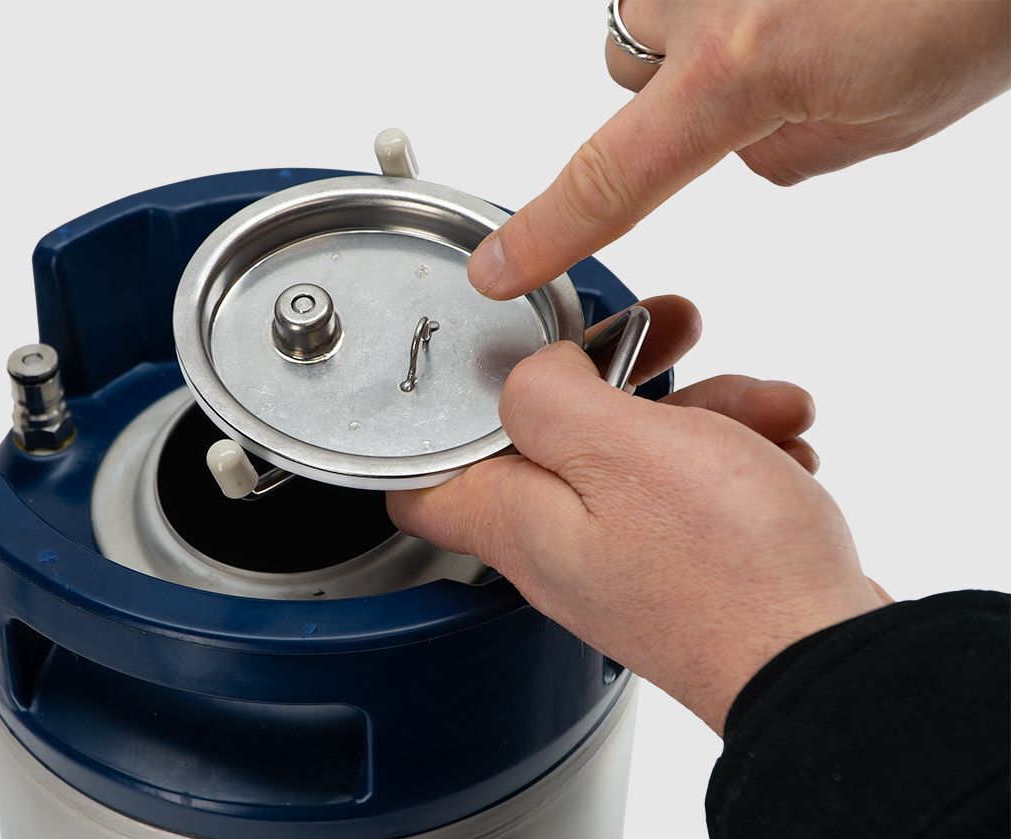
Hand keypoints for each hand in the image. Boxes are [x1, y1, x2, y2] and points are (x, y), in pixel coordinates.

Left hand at [387, 297, 886, 732]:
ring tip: (767, 409)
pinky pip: (694, 493)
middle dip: (617, 376)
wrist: (822, 663)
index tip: (490, 361)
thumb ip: (549, 398)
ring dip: (706, 413)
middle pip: (558, 440)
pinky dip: (738, 456)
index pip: (423, 485)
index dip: (442, 418)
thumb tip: (536, 372)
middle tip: (666, 334)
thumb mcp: (620, 450)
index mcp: (519, 522)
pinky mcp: (686, 571)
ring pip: (641, 455)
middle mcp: (562, 549)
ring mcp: (627, 562)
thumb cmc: (727, 570)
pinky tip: (784, 452)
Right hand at [467, 0, 1010, 298]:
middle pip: (625, 74)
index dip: (545, 234)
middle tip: (766, 81)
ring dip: (704, 31)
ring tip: (799, 13)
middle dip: (674, 93)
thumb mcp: (883, 121)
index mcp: (742, 69)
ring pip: (656, 14)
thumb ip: (782, 148)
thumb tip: (746, 139)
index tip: (498, 269)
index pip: (610, 178)